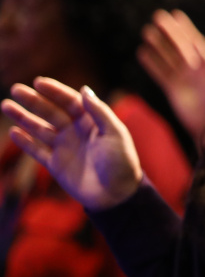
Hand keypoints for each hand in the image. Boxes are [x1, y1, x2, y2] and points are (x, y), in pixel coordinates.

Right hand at [1, 78, 142, 209]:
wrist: (116, 195)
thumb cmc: (121, 162)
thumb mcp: (115, 133)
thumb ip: (99, 112)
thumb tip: (83, 89)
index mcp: (93, 121)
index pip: (70, 101)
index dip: (55, 91)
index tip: (38, 82)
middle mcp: (77, 131)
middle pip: (51, 112)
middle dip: (34, 101)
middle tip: (15, 89)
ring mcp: (65, 147)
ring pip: (40, 128)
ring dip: (23, 117)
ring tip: (6, 105)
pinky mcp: (56, 165)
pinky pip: (37, 150)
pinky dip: (25, 142)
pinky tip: (13, 131)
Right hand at [138, 9, 204, 143]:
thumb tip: (203, 51)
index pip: (195, 42)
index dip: (186, 29)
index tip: (176, 15)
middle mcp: (197, 69)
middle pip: (180, 46)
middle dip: (169, 32)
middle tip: (157, 16)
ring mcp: (184, 78)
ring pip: (168, 57)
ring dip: (158, 44)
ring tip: (147, 31)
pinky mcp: (173, 90)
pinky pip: (161, 73)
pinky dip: (152, 63)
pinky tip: (142, 52)